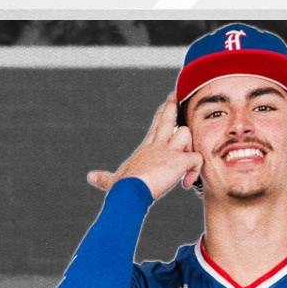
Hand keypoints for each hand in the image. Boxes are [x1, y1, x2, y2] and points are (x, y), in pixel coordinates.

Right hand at [85, 93, 200, 198]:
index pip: (156, 125)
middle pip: (168, 118)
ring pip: (187, 134)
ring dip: (190, 148)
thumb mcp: (112, 181)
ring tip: (185, 168)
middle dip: (173, 107)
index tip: (168, 102)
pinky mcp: (179, 160)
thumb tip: (90, 177)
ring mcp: (169, 151)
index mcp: (145, 148)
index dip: (162, 114)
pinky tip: (186, 183)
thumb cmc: (121, 188)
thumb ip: (103, 178)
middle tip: (177, 95)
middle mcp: (157, 145)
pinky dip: (195, 170)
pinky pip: (197, 158)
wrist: (129, 192)